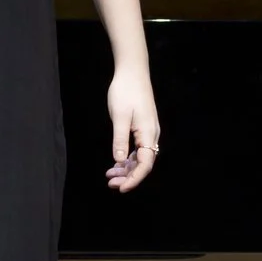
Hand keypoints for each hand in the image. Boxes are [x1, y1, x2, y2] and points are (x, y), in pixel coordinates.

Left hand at [105, 70, 159, 192]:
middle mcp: (152, 135)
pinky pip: (137, 149)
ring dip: (126, 169)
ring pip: (140, 157)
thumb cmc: (125, 91)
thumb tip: (118, 160)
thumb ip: (119, 139)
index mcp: (148, 134)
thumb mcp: (119, 116)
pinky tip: (116, 164)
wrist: (133, 72)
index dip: (134, 179)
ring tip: (110, 176)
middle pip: (143, 163)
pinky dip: (126, 158)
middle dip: (128, 176)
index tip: (121, 188)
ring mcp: (148, 132)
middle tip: (110, 184)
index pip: (145, 164)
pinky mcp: (143, 128)